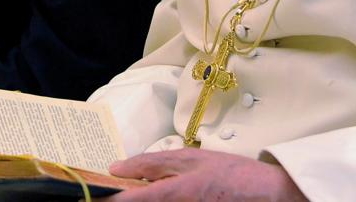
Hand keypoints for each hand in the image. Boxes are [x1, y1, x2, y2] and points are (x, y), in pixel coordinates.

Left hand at [105, 149, 307, 201]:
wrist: (267, 196)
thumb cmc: (230, 174)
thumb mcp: (189, 158)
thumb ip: (150, 164)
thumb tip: (115, 168)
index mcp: (170, 194)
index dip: (102, 199)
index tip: (88, 193)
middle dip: (121, 199)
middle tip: (111, 190)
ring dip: (139, 199)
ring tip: (137, 190)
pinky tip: (160, 195)